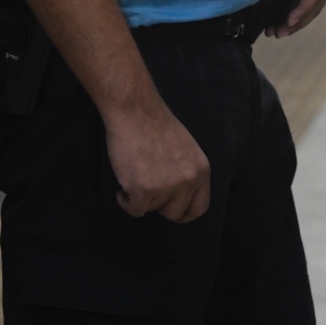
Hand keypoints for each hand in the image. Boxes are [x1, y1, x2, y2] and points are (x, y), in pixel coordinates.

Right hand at [103, 101, 210, 222]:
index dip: (184, 213)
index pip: (200, 207)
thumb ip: (187, 172)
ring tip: (136, 172)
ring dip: (141, 197)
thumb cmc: (155, 125)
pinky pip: (134, 210)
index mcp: (201, 170)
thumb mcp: (186, 150)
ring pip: (152, 210)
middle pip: (175, 213)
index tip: (172, 212)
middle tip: (148, 185)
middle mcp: (188, 181)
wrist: (135, 111)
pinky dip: (125, 200)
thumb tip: (182, 195)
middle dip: (160, 205)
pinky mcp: (144, 191)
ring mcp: (167, 187)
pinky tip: (124, 181)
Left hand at [268, 0, 325, 36]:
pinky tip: (280, 26)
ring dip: (296, 23)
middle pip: (316, 4)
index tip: (289, 20)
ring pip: (312, 8)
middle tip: (278, 32)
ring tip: (276, 33)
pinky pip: (307, 5)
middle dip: (298, 21)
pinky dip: (295, 17)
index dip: (304, 8)